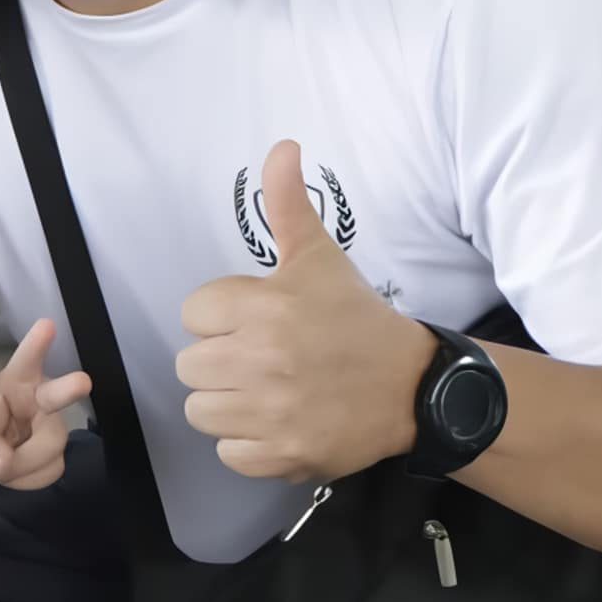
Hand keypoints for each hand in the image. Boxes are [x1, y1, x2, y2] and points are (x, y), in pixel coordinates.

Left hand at [0, 317, 93, 491]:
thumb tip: (5, 466)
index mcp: (19, 380)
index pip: (28, 360)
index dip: (38, 344)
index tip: (46, 325)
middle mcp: (44, 397)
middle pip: (58, 400)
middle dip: (69, 390)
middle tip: (82, 380)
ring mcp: (54, 426)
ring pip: (50, 453)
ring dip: (21, 468)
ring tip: (0, 462)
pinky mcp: (57, 452)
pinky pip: (48, 473)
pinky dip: (26, 480)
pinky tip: (14, 471)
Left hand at [172, 137, 425, 480]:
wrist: (411, 386)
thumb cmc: (356, 318)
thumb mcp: (320, 256)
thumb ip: (289, 203)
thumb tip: (282, 146)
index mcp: (263, 308)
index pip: (193, 313)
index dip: (221, 316)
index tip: (256, 319)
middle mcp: (260, 361)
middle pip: (189, 365)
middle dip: (220, 359)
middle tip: (261, 356)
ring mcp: (270, 413)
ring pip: (201, 411)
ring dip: (226, 403)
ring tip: (264, 390)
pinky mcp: (281, 455)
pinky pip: (228, 453)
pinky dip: (247, 443)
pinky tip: (277, 421)